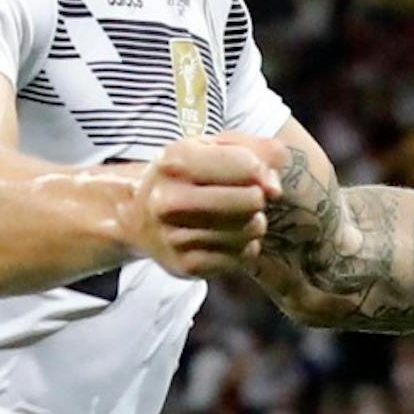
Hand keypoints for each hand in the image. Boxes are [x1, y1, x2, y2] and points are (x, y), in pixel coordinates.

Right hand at [122, 132, 288, 278]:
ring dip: (252, 222)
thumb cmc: (187, 175)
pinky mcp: (186, 266)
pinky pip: (244, 255)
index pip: (248, 166)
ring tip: (232, 215)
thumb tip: (275, 189)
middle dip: (256, 196)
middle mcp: (168, 200)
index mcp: (175, 161)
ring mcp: (174, 237)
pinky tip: (226, 236)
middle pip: (252, 200)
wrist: (138, 216)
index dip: (260, 170)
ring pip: (251, 229)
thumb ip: (257, 151)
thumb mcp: (214, 147)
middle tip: (243, 196)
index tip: (251, 173)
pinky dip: (244, 245)